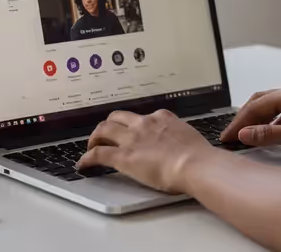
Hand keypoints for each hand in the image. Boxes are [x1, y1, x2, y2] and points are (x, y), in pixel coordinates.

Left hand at [77, 110, 214, 192]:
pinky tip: (83, 164)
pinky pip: (97, 154)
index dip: (135, 124)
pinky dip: (86, 158)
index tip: (134, 130)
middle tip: (105, 134)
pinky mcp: (122, 156)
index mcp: (162, 118)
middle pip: (117, 117)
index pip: (143, 116)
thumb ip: (179, 136)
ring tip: (91, 145)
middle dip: (109, 124)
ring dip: (95, 137)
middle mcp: (143, 124)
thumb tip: (181, 143)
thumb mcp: (189, 136)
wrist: (194, 164)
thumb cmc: (198, 155)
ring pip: (103, 129)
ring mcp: (131, 139)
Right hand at [220, 82, 280, 155]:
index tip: (227, 137)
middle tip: (231, 136)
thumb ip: (269, 135)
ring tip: (246, 137)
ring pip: (273, 107)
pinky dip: (273, 123)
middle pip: (261, 102)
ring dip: (258, 121)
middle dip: (244, 118)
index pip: (256, 106)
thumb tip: (245, 134)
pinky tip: (269, 136)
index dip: (239, 123)